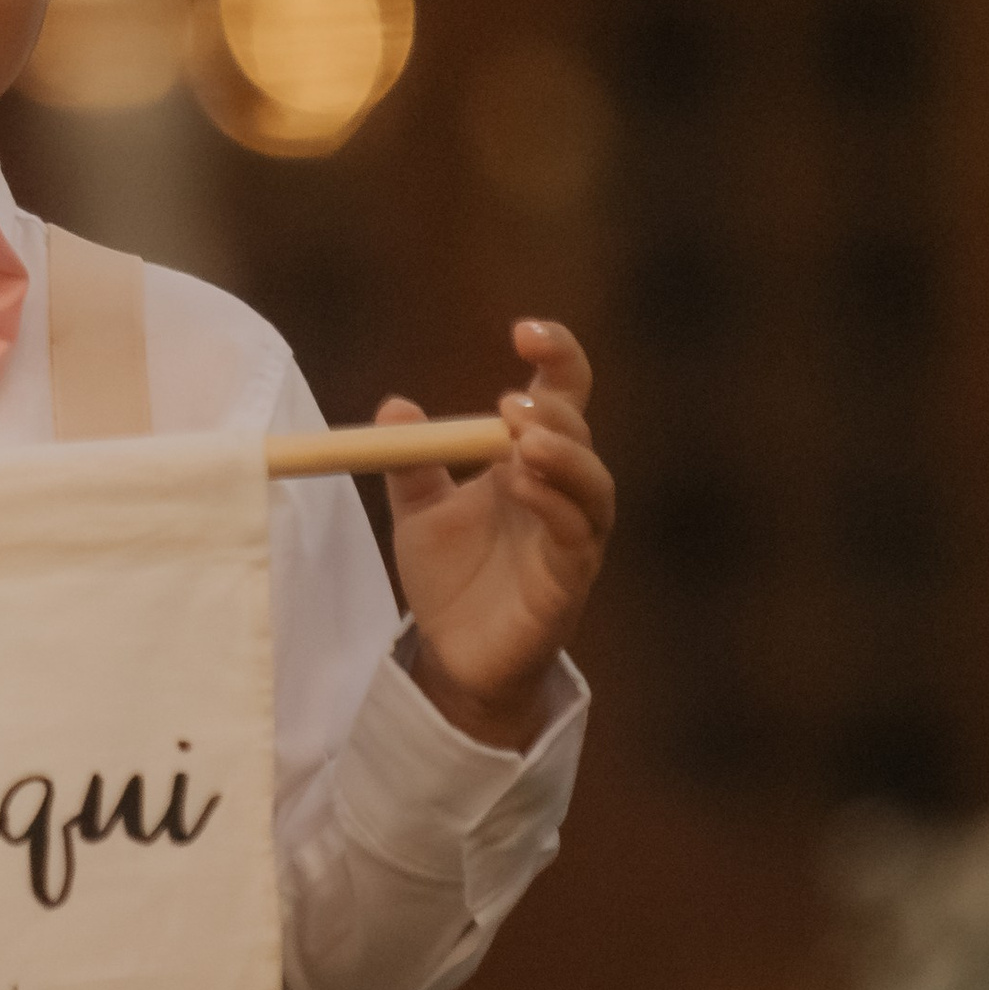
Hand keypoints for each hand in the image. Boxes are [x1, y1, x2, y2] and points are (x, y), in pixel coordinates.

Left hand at [379, 321, 612, 751]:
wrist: (455, 658)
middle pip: (580, 434)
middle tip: (512, 402)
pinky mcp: (568, 582)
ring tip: (524, 439)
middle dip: (554, 410)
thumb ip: (411, 461)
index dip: (556, 358)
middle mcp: (560, 493)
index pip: (561, 396)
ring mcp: (571, 538)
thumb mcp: (418, 512)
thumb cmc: (451, 579)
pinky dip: (553, 505)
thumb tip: (395, 406)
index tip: (525, 331)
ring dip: (564, 455)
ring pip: (593, 485)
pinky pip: (575, 536)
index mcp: (529, 463)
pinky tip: (523, 484)